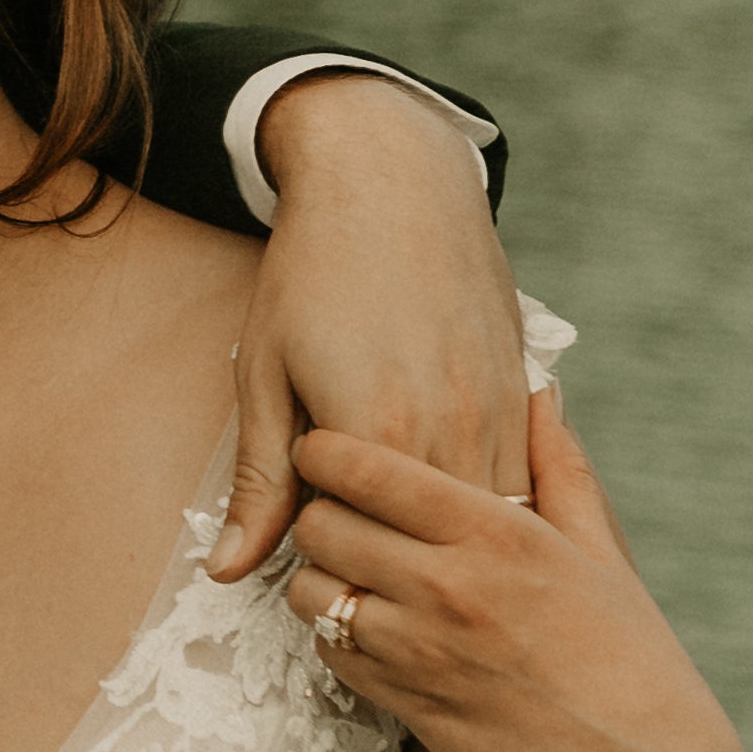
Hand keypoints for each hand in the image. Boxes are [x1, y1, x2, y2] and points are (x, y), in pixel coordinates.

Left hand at [212, 79, 527, 581]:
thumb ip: (261, 483)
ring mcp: (499, 412)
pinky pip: (519, 480)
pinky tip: (455, 499)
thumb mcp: (266, 375)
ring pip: (488, 525)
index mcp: (378, 435)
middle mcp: (451, 430)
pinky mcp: (524, 391)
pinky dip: (487, 506)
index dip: (328, 558)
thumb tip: (228, 572)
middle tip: (355, 543)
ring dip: (450, 541)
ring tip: (405, 529)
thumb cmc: (314, 272)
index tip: (305, 538)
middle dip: (392, 560)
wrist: (390, 179)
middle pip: (432, 548)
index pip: (359, 549)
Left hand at [284, 395, 752, 751]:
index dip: (325, 450)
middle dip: (319, 513)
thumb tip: (541, 391)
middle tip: (337, 513)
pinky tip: (370, 628)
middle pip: (322, 524)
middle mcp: (448, 586)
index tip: (325, 448)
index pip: (366, 467)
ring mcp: (421, 653)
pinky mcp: (407, 708)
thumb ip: (560, 467)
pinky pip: (330, 655)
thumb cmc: (631, 658)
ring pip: (312, 592)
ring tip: (352, 574)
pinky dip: (336, 636)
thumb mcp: (602, 553)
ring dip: (320, 579)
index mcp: (496, 532)